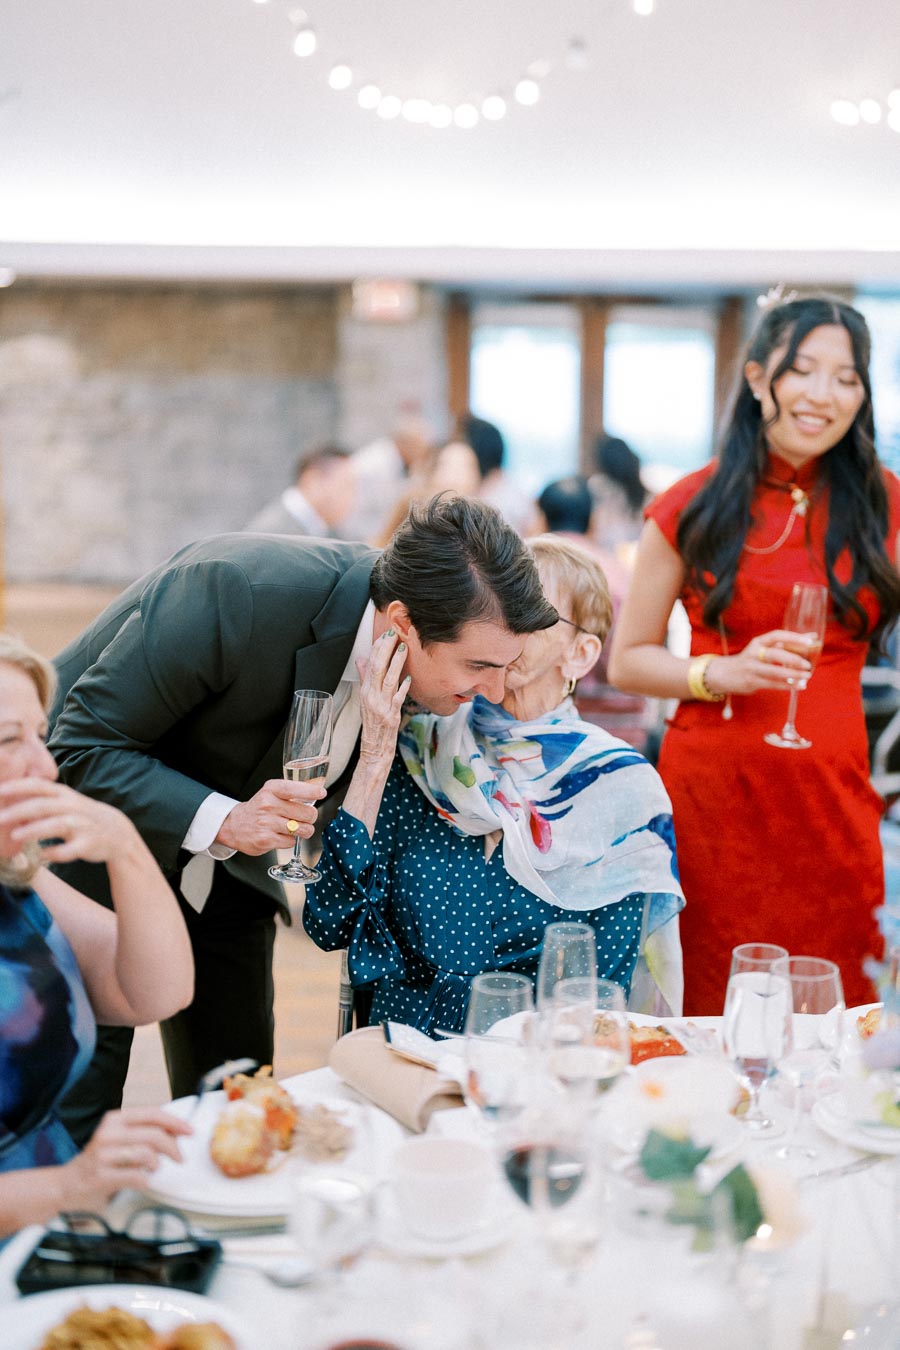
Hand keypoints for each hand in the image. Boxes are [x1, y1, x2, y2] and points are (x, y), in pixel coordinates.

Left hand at [0, 779, 140, 864]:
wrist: (117, 833)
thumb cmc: (82, 816)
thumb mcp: (65, 802)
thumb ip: (39, 800)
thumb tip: (7, 803)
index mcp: (63, 795)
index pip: (38, 786)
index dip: (18, 787)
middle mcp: (72, 807)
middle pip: (43, 806)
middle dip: (19, 811)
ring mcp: (82, 826)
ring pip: (57, 825)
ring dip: (35, 829)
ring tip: (15, 836)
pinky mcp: (88, 844)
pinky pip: (70, 850)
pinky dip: (55, 853)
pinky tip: (41, 855)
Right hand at [61, 1107, 192, 1207]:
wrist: (65, 1186)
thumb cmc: (98, 1163)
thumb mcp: (119, 1140)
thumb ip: (144, 1133)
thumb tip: (177, 1131)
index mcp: (115, 1119)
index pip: (152, 1113)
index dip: (175, 1122)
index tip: (189, 1131)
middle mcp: (108, 1133)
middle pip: (154, 1134)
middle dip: (173, 1147)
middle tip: (179, 1158)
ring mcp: (103, 1155)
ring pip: (147, 1153)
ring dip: (157, 1164)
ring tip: (153, 1169)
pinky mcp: (101, 1176)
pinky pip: (136, 1176)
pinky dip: (146, 1179)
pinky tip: (142, 1180)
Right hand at [216, 778, 325, 853]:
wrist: (234, 825)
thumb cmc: (258, 808)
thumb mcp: (271, 792)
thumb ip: (292, 791)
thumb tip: (316, 792)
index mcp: (271, 790)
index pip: (294, 789)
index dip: (311, 791)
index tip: (321, 793)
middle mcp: (268, 805)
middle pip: (307, 813)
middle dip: (310, 817)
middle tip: (305, 817)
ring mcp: (267, 823)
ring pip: (303, 829)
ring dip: (304, 830)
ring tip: (296, 828)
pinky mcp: (267, 840)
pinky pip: (292, 842)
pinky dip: (290, 840)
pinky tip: (281, 835)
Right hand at [357, 629, 411, 765]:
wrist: (374, 749)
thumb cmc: (372, 724)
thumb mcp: (365, 699)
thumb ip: (365, 678)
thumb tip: (361, 659)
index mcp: (365, 691)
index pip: (370, 664)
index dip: (377, 648)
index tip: (385, 634)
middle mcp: (371, 697)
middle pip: (377, 668)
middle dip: (385, 650)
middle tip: (393, 633)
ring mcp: (381, 706)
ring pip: (388, 680)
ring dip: (396, 663)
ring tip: (403, 648)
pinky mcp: (391, 716)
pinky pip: (398, 699)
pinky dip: (403, 688)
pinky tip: (409, 678)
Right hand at [705, 629, 814, 697]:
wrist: (723, 674)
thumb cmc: (750, 660)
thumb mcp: (763, 648)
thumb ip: (785, 644)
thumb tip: (812, 637)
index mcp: (758, 642)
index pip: (777, 636)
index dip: (793, 637)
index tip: (809, 641)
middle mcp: (754, 653)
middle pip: (775, 654)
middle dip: (793, 659)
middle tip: (807, 665)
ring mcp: (751, 668)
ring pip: (774, 672)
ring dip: (792, 675)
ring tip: (806, 677)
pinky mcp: (751, 682)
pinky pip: (772, 684)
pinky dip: (786, 685)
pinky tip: (798, 686)